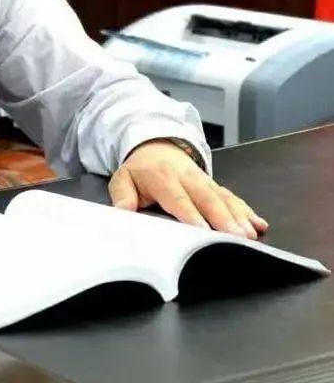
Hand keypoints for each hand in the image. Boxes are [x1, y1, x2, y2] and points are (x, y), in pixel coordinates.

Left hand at [109, 139, 268, 238]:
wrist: (155, 145)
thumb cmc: (140, 170)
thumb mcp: (123, 179)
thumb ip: (123, 196)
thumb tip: (123, 212)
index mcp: (163, 178)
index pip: (179, 198)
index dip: (191, 214)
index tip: (203, 230)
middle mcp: (188, 178)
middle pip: (208, 199)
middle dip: (223, 218)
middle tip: (237, 237)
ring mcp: (205, 181)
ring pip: (224, 198)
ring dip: (239, 216)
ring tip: (251, 234)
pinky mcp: (215, 185)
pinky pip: (232, 197)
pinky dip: (246, 210)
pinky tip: (260, 224)